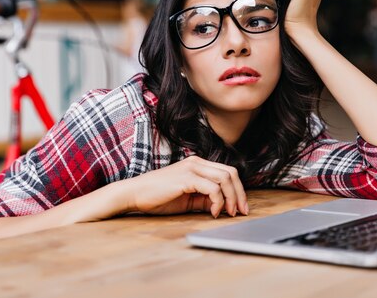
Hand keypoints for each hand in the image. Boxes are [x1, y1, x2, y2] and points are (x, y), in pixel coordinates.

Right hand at [125, 156, 248, 217]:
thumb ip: (205, 199)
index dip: (238, 190)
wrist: (134, 194)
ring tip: (228, 213)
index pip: (227, 172)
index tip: (241, 208)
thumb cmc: (158, 197)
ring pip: (225, 179)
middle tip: (241, 212)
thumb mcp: (187, 198)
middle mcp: (196, 162)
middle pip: (231, 173)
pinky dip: (218, 202)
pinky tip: (213, 212)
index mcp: (197, 164)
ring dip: (231, 198)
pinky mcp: (186, 178)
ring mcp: (191, 168)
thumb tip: (223, 206)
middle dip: (240, 194)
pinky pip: (212, 188)